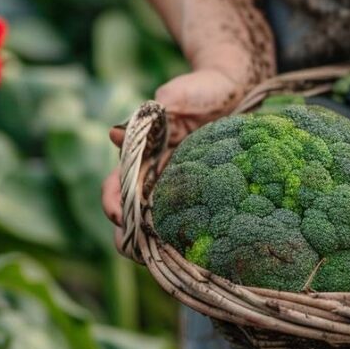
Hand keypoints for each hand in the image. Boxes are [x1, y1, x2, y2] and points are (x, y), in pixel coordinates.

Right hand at [101, 48, 270, 243]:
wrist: (235, 90)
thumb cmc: (204, 89)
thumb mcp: (184, 93)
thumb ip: (166, 104)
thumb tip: (127, 125)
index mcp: (145, 151)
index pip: (119, 182)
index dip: (114, 200)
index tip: (117, 212)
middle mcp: (157, 171)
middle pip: (133, 210)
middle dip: (127, 231)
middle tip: (132, 246)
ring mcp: (179, 183)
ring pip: (158, 220)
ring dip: (153, 241)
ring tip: (155, 259)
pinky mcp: (203, 191)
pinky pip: (190, 217)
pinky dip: (186, 236)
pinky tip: (189, 253)